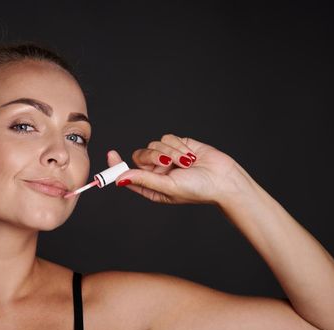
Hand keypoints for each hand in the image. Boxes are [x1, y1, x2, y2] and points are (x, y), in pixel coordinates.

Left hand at [108, 134, 249, 204]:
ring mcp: (166, 157)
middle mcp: (156, 172)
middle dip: (154, 157)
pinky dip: (178, 146)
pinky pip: (167, 138)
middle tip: (168, 163)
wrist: (222, 178)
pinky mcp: (177, 145)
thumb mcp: (168, 187)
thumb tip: (120, 178)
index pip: (127, 173)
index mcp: (151, 186)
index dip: (117, 165)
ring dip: (171, 152)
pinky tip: (190, 155)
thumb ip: (143, 180)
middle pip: (140, 155)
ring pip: (155, 144)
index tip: (111, 155)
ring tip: (186, 163)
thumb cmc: (197, 189)